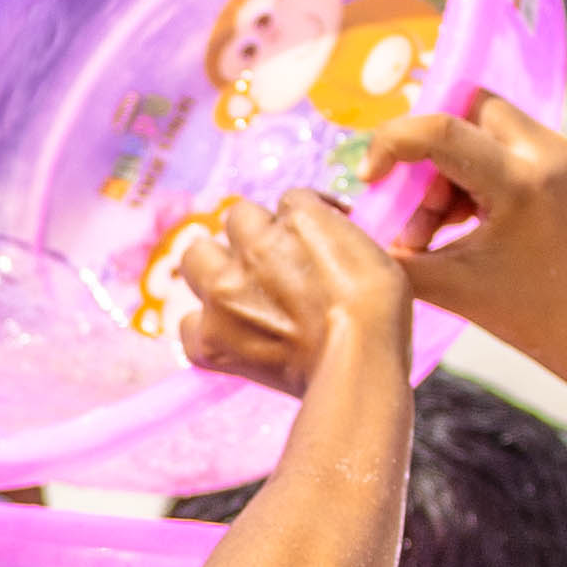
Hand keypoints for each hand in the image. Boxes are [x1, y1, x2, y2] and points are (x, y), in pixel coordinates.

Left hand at [159, 185, 414, 391]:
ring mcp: (224, 292)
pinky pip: (188, 323)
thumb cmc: (379, 313)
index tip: (315, 244)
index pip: (288, 201)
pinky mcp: (210, 337)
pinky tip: (228, 336)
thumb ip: (335, 238)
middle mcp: (253, 247)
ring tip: (238, 293)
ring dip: (214, 269)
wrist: (359, 364)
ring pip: (197, 257)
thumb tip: (323, 237)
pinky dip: (205, 330)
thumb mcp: (372, 253)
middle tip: (273, 266)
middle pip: (237, 219)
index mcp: (297, 220)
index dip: (301, 223)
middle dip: (252, 237)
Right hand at [343, 93, 566, 369]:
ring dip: (448, 165)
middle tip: (411, 200)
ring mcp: (562, 152)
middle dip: (427, 150)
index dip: (391, 144)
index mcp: (521, 182)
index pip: (439, 129)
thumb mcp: (448, 287)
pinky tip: (464, 221)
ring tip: (437, 227)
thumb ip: (391, 254)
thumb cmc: (528, 316)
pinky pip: (505, 142)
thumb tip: (343, 229)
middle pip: (465, 107)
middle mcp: (547, 152)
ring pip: (483, 123)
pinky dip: (475, 172)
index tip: (370, 178)